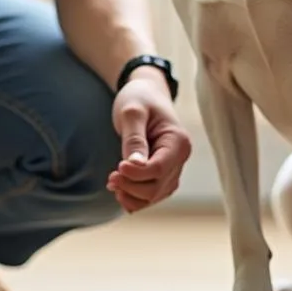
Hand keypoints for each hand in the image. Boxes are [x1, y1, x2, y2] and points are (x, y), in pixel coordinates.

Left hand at [108, 72, 191, 212]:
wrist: (145, 93)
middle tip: (111, 177)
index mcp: (178, 141)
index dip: (136, 174)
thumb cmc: (140, 98)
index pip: (159, 170)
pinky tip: (120, 190)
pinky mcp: (163, 174)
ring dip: (131, 195)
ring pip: (154, 195)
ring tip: (112, 183)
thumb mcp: (132, 112)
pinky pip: (151, 195)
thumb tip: (135, 165)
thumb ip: (134, 139)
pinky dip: (135, 197)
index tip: (117, 167)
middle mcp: (180, 157)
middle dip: (131, 186)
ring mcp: (173, 168)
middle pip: (157, 187)